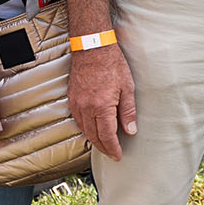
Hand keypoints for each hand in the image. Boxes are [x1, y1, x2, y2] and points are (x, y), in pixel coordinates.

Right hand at [69, 43, 138, 159]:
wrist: (92, 48)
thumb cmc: (112, 65)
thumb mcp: (127, 88)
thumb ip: (128, 111)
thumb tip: (130, 130)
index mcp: (102, 107)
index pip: (107, 135)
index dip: (113, 148)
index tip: (118, 155)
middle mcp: (87, 108)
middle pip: (94, 136)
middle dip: (103, 148)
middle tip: (111, 154)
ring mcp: (77, 103)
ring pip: (84, 129)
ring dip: (94, 140)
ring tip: (103, 146)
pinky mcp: (72, 98)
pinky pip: (77, 120)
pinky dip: (85, 129)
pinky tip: (91, 131)